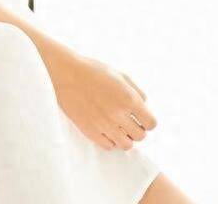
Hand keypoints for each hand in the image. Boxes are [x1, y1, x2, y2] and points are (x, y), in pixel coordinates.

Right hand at [41, 48, 157, 150]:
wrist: (66, 75)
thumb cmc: (94, 71)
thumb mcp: (120, 75)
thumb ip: (137, 91)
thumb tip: (144, 106)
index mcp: (129, 99)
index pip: (151, 123)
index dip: (148, 121)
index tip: (142, 117)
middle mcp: (119, 114)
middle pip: (140, 136)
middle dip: (138, 129)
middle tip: (130, 121)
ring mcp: (104, 125)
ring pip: (126, 145)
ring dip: (126, 137)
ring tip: (119, 127)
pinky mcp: (91, 132)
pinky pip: (109, 146)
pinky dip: (111, 140)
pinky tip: (107, 129)